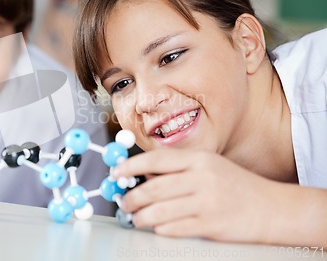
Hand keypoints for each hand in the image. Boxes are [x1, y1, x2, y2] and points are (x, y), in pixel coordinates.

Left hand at [113, 149, 281, 243]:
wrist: (271, 208)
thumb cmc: (235, 185)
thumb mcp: (208, 166)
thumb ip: (178, 169)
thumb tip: (143, 174)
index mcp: (199, 159)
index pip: (157, 159)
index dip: (132, 166)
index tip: (117, 172)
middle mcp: (202, 178)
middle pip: (154, 187)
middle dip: (132, 196)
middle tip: (123, 201)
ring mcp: (207, 202)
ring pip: (160, 210)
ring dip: (141, 216)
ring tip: (135, 218)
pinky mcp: (211, 225)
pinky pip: (175, 228)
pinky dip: (161, 228)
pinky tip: (157, 226)